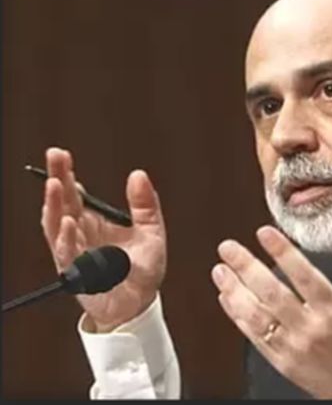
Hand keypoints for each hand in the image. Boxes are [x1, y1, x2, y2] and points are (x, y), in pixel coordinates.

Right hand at [41, 147, 166, 331]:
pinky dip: (67, 239)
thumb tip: (138, 174)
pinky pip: (68, 255)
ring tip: (55, 184)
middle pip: (62, 203)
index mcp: (93, 220)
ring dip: (55, 205)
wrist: (141, 303)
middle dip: (56, 179)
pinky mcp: (78, 274)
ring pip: (57, 226)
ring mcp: (75, 253)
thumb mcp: (151, 231)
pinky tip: (69, 223)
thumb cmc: (142, 268)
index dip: (65, 173)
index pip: (74, 192)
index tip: (61, 154)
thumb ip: (144, 204)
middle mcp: (79, 234)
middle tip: (54, 157)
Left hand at [212, 225, 331, 398]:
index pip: (303, 274)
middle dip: (245, 266)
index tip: (264, 233)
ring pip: (256, 315)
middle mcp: (311, 328)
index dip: (281, 251)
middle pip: (271, 292)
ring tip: (220, 271)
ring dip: (235, 290)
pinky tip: (228, 301)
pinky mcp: (284, 362)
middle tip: (228, 248)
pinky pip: (255, 338)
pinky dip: (238, 317)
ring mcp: (294, 347)